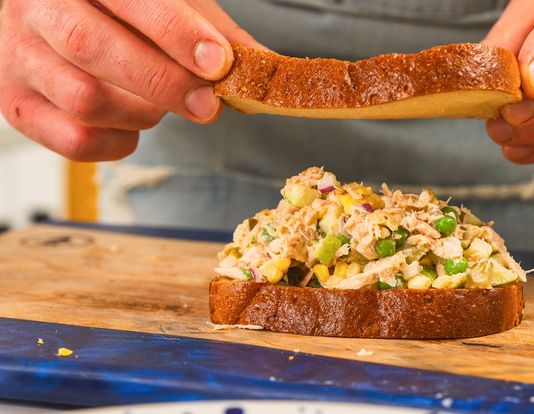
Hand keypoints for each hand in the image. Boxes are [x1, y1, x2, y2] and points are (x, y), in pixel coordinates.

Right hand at [0, 0, 262, 160]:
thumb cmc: (117, 9)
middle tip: (207, 105)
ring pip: (83, 99)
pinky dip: (117, 143)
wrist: (50, 17)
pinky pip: (73, 140)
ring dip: (142, 113)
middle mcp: (36, 8)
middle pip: (92, 47)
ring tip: (162, 106)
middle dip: (163, 82)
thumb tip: (266, 69)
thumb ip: (212, 31)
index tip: (218, 61)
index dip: (175, 32)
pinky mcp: (16, 104)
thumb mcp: (167, 2)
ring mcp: (17, 57)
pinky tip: (133, 126)